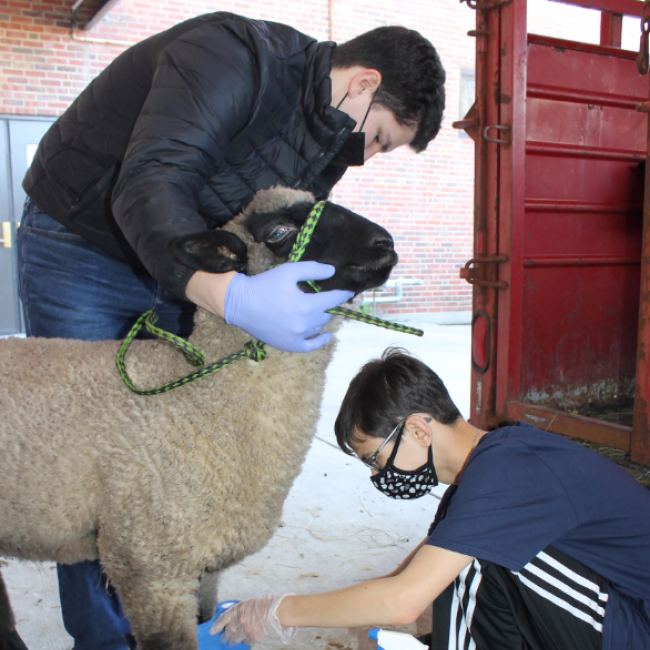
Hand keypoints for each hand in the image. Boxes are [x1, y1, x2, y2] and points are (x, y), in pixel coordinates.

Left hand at [210, 594, 295, 645]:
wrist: (279, 611)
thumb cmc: (269, 603)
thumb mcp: (253, 602)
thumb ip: (245, 609)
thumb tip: (243, 614)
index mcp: (239, 608)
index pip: (223, 618)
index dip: (216, 625)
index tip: (212, 631)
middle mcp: (240, 620)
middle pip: (228, 631)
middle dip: (225, 635)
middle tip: (223, 638)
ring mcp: (246, 630)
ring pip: (234, 639)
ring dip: (231, 641)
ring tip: (230, 643)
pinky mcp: (253, 638)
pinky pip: (246, 642)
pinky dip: (244, 642)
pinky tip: (245, 642)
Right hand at [224, 262, 353, 351]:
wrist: (240, 304)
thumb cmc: (264, 284)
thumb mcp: (289, 271)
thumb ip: (313, 270)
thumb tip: (332, 272)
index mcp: (307, 305)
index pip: (333, 300)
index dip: (342, 294)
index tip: (349, 292)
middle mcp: (305, 324)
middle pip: (326, 313)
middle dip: (328, 304)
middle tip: (326, 298)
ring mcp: (297, 337)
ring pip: (319, 326)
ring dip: (320, 317)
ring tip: (316, 308)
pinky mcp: (289, 345)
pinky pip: (310, 346)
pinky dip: (320, 341)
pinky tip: (326, 336)